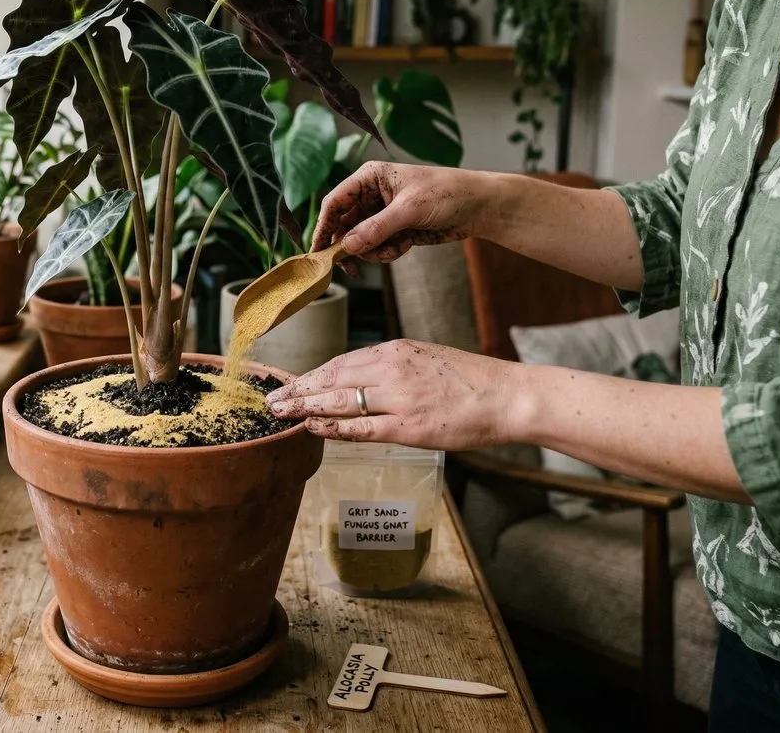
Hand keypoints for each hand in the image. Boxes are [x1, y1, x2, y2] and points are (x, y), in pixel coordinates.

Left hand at [265, 341, 520, 449]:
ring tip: (280, 414)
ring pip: (338, 401)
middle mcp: (392, 369)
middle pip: (331, 378)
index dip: (311, 375)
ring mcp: (399, 398)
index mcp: (396, 350)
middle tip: (271, 400)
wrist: (508, 396)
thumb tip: (360, 380)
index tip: (291, 384)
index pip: (341, 362)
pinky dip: (332, 427)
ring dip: (304, 407)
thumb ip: (392, 367)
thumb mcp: (425, 359)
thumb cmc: (471, 382)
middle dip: (297, 390)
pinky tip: (312, 428)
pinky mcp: (409, 427)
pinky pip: (361, 427)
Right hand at [310, 161, 495, 263]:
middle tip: (353, 266)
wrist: (478, 206)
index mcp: (369, 177)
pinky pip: (377, 247)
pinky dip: (388, 252)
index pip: (335, 202)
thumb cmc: (447, 193)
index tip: (318, 251)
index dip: (323, 226)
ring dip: (374, 250)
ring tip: (396, 248)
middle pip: (343, 226)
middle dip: (351, 245)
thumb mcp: (410, 210)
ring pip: (360, 241)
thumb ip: (377, 228)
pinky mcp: (394, 229)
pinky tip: (406, 245)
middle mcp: (371, 195)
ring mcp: (382, 214)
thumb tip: (347, 246)